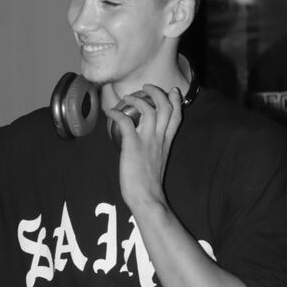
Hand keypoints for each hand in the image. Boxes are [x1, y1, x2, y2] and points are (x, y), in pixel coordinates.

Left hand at [105, 85, 181, 207]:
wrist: (146, 198)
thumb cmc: (149, 183)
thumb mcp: (158, 160)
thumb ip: (156, 146)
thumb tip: (145, 137)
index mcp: (167, 142)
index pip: (177, 116)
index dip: (177, 101)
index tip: (173, 90)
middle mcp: (160, 138)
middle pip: (166, 107)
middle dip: (157, 93)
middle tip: (147, 87)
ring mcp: (147, 140)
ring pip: (149, 110)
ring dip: (138, 100)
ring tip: (128, 97)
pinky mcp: (133, 144)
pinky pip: (125, 122)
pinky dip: (117, 113)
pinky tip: (110, 112)